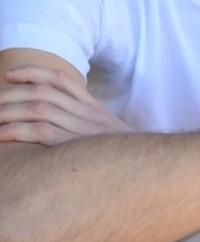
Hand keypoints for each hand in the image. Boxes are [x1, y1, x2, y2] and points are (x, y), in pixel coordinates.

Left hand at [0, 65, 132, 145]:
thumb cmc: (119, 156)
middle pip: (45, 91)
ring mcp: (82, 128)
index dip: (34, 73)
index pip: (61, 79)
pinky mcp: (75, 146)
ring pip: (39, 108)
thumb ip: (85, 122)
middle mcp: (88, 113)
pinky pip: (42, 132)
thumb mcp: (106, 134)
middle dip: (14, 93)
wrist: (144, 169)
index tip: (11, 74)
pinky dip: (18, 131)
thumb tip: (55, 120)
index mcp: (93, 107)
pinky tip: (1, 135)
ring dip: (10, 110)